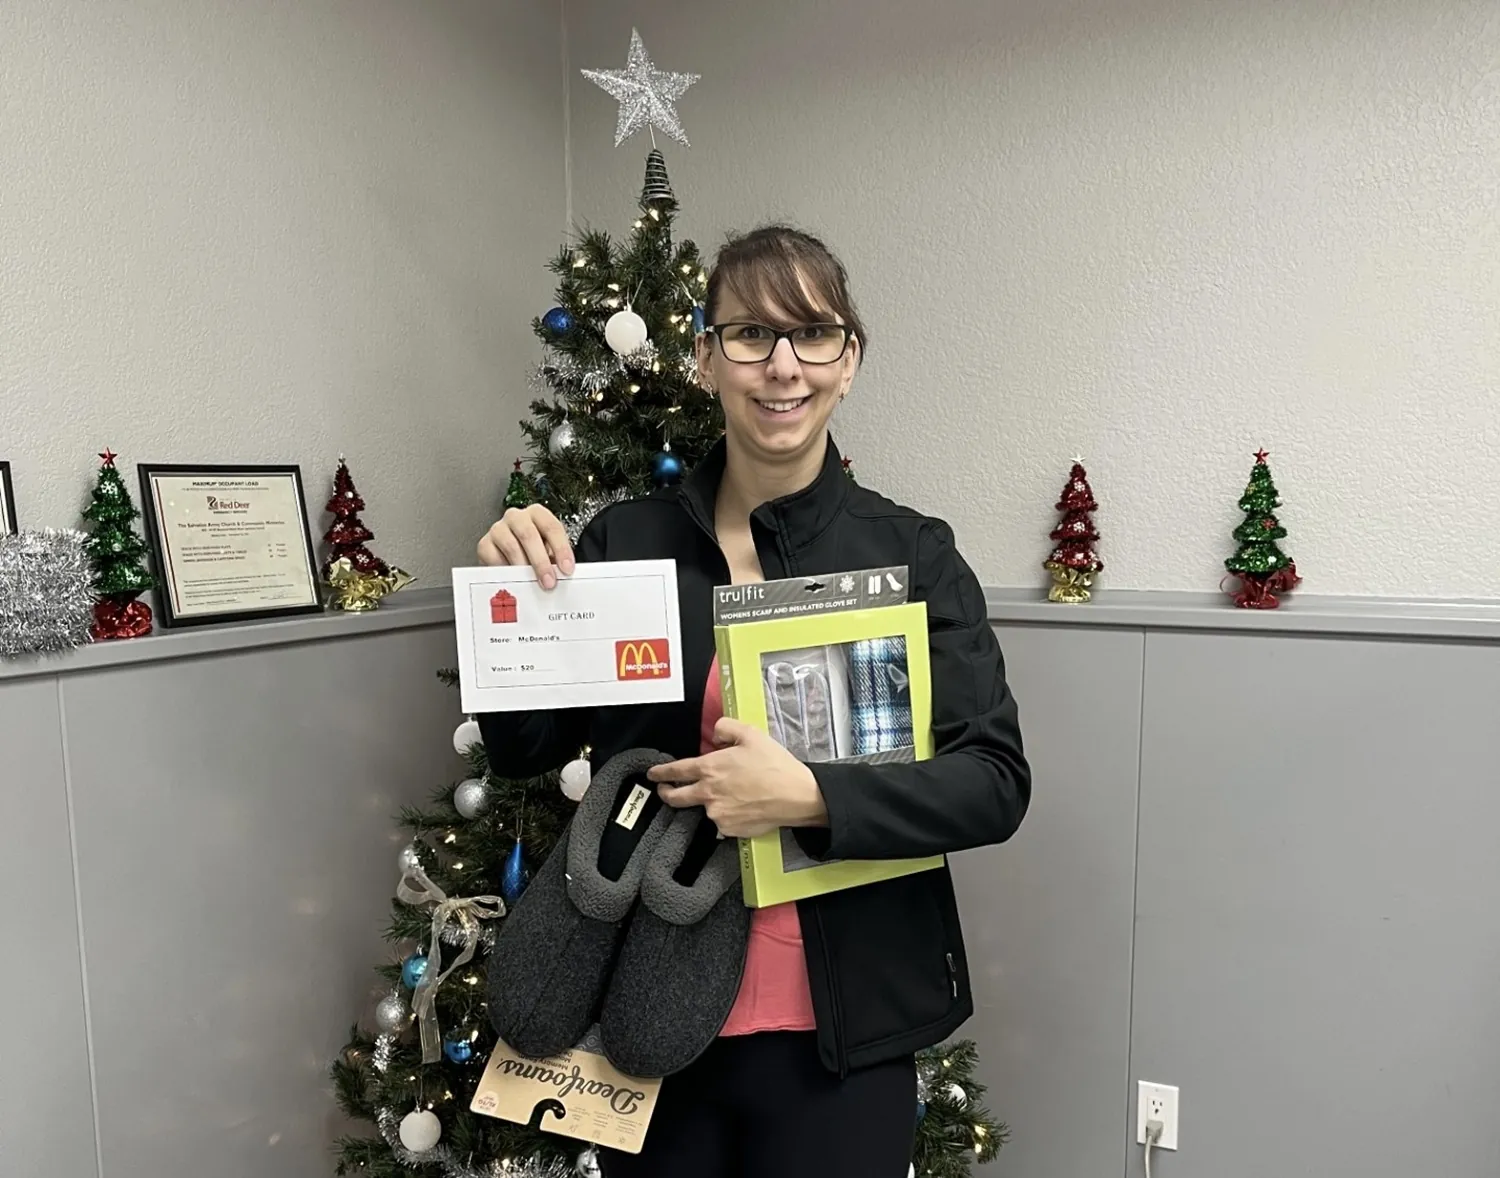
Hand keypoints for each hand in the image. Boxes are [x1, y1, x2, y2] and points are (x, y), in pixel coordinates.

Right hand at [476, 505, 574, 587]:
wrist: (508, 556)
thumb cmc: (533, 552)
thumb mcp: (548, 552)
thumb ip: (556, 561)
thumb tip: (563, 577)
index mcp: (537, 514)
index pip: (552, 527)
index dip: (561, 549)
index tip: (567, 569)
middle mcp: (516, 517)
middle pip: (529, 535)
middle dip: (541, 561)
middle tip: (548, 581)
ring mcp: (498, 528)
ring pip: (511, 546)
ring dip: (523, 568)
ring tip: (531, 584)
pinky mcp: (484, 544)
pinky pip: (494, 558)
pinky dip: (504, 570)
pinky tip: (513, 579)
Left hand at [648, 717, 828, 837]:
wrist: (796, 795)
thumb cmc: (775, 765)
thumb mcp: (751, 734)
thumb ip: (726, 728)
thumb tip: (715, 735)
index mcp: (710, 768)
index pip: (676, 770)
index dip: (661, 772)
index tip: (653, 774)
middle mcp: (708, 793)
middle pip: (676, 797)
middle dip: (666, 794)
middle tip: (664, 791)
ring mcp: (716, 814)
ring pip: (705, 808)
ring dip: (711, 802)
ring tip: (734, 796)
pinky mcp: (728, 829)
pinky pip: (722, 822)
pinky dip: (728, 815)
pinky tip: (744, 807)